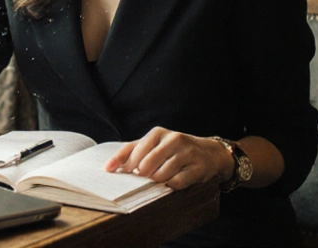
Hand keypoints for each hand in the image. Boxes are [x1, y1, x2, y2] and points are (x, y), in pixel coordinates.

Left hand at [103, 127, 232, 189]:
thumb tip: (108, 167)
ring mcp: (187, 153)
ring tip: (162, 177)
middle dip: (143, 175)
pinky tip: (174, 180)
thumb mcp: (153, 145)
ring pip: (161, 175)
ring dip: (158, 181)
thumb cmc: (174, 150)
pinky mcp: (198, 167)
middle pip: (146, 165)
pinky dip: (172, 185)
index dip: (125, 165)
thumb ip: (130, 152)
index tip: (116, 172)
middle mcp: (173, 139)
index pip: (135, 151)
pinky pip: (177, 182)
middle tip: (146, 177)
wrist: (210, 153)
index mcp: (158, 133)